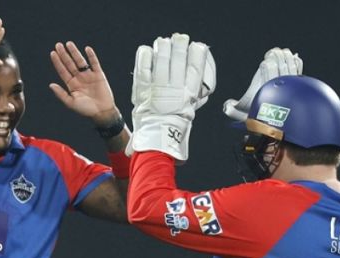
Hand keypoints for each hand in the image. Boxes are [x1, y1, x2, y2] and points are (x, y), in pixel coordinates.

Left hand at [49, 42, 118, 124]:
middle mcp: (79, 78)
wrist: (102, 112)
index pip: (62, 71)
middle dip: (64, 54)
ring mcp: (88, 76)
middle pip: (70, 64)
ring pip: (80, 61)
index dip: (57, 62)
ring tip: (69, 44)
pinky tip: (87, 49)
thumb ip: (61, 94)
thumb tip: (51, 85)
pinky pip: (94, 63)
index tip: (52, 53)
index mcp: (71, 85)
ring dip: (75, 52)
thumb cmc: (86, 110)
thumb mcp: (71, 103)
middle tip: (58, 45)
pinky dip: (91, 56)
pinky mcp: (99, 75)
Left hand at [128, 33, 213, 161]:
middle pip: (178, 62)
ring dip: (163, 50)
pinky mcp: (143, 91)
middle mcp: (175, 89)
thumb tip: (196, 84)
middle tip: (178, 38)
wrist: (158, 138)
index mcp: (189, 94)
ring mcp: (158, 89)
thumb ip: (191, 96)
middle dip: (179, 47)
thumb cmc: (174, 127)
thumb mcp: (189, 111)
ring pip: (162, 63)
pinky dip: (144, 59)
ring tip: (163, 42)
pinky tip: (146, 50)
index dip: (196, 55)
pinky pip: (144, 72)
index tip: (197, 46)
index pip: (196, 69)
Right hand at [223, 48, 301, 120]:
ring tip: (284, 52)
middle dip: (277, 56)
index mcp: (266, 87)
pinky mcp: (299, 86)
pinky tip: (294, 58)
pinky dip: (296, 63)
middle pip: (279, 63)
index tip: (265, 60)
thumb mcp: (244, 115)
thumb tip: (226, 105)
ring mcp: (291, 84)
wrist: (282, 126)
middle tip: (274, 52)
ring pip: (289, 65)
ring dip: (286, 57)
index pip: (268, 67)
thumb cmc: (264, 120)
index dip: (267, 61)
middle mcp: (279, 84)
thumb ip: (232, 110)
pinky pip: (298, 70)